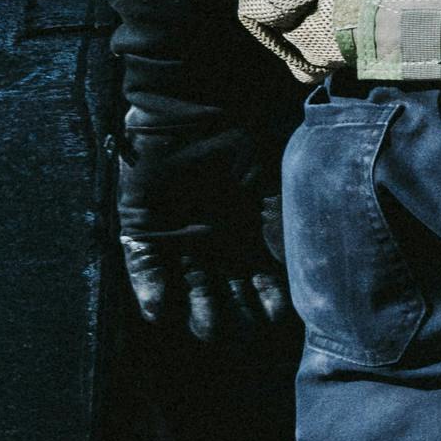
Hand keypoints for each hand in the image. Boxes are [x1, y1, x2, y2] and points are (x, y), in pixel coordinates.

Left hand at [116, 123, 291, 343]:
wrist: (198, 109)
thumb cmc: (246, 144)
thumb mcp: (276, 191)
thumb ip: (283, 232)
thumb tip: (299, 275)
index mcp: (249, 236)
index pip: (260, 285)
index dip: (269, 306)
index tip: (276, 320)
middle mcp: (214, 243)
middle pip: (224, 296)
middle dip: (234, 318)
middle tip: (241, 331)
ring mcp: (177, 239)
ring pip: (187, 291)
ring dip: (197, 313)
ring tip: (207, 328)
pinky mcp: (141, 230)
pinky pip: (144, 270)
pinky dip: (152, 292)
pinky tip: (162, 311)